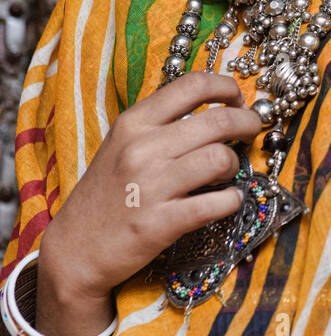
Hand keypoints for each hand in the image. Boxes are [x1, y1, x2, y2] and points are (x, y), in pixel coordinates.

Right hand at [37, 72, 262, 323]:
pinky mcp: (160, 223)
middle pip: (218, 120)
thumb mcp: (120, 146)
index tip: (239, 100)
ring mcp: (150, 186)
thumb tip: (213, 108)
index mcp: (133, 123)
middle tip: (251, 132)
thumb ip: (159, 125)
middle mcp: (141, 148)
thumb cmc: (104, 196)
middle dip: (247, 124)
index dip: (227, 88)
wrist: (74, 250)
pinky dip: (232, 201)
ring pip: (220, 159)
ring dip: (235, 165)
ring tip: (229, 173)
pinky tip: (228, 201)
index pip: (192, 85)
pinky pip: (216, 203)